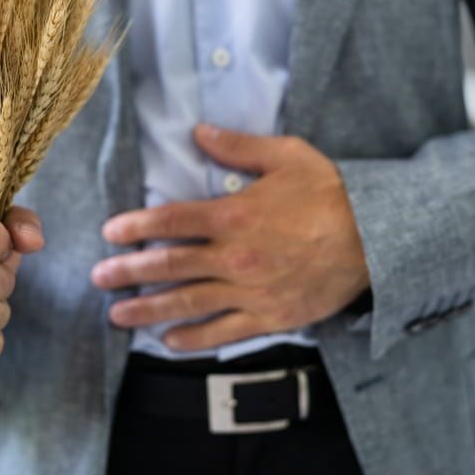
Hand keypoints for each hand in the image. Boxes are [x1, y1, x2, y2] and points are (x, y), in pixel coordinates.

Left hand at [92, 124, 368, 350]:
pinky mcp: (270, 316)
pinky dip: (195, 339)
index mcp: (235, 214)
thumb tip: (198, 132)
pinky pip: (225, 333)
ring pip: (189, 303)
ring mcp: (251, 291)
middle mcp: (235, 256)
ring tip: (117, 315)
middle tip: (98, 278)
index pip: (172, 221)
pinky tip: (169, 341)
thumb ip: (237, 146)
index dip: (136, 226)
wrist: (376, 239)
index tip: (110, 232)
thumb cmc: (331, 192)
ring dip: (149, 310)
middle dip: (129, 272)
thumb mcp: (286, 156)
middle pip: (170, 266)